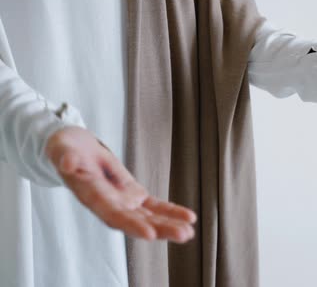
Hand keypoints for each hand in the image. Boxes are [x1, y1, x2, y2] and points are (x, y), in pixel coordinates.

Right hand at [45, 126, 196, 242]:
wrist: (73, 149)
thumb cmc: (66, 148)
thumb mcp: (62, 147)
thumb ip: (64, 156)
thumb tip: (67, 162)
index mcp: (91, 196)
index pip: (112, 215)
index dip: (131, 224)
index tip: (149, 234)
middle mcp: (108, 205)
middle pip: (136, 221)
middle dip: (160, 229)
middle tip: (183, 234)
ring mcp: (122, 201)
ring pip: (148, 217)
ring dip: (169, 224)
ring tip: (189, 231)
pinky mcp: (133, 194)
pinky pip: (154, 205)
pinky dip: (170, 211)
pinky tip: (188, 217)